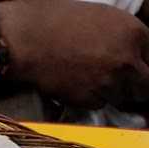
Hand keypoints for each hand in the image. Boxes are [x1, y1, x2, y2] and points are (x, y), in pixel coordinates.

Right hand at [0, 0, 148, 108]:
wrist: (33, 39)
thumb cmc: (62, 23)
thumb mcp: (105, 20)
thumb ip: (126, 39)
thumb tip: (135, 58)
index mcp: (134, 34)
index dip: (144, 68)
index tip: (139, 74)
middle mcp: (126, 61)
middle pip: (145, 86)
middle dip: (135, 87)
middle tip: (121, 84)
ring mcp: (108, 83)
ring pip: (120, 98)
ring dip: (110, 92)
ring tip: (90, 78)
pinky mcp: (90, 100)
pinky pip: (98, 104)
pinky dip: (91, 98)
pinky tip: (77, 83)